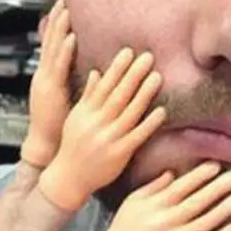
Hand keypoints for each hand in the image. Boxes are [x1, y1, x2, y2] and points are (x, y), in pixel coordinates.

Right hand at [21, 0, 75, 168]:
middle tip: (63, 2)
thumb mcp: (66, 96)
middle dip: (56, 22)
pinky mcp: (51, 91)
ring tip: (66, 12)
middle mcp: (45, 75)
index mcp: (49, 76)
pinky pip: (59, 68)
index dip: (56, 27)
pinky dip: (65, 51)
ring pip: (53, 50)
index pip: (52, 46)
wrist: (45, 143)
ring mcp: (46, 81)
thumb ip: (73, 80)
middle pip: (50, 43)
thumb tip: (86, 66)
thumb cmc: (59, 123)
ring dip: (60, 30)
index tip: (64, 8)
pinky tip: (72, 38)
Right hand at [38, 47, 166, 211]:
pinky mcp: (119, 153)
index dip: (117, 68)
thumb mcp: (76, 118)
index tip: (129, 52)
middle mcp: (97, 122)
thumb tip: (98, 72)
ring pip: (129, 112)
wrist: (68, 177)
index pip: (104, 85)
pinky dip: (149, 123)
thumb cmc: (73, 146)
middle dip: (133, 74)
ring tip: (157, 76)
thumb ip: (88, 95)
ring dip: (144, 93)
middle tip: (148, 57)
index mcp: (86, 111)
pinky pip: (137, 136)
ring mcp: (109, 138)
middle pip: (118, 94)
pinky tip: (162, 111)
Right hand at [78, 162, 230, 230]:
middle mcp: (164, 221)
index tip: (216, 166)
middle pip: (196, 202)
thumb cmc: (123, 229)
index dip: (200, 175)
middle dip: (218, 188)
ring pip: (203, 223)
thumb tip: (173, 172)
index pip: (181, 186)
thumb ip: (153, 187)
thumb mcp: (133, 202)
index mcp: (154, 204)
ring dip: (223, 210)